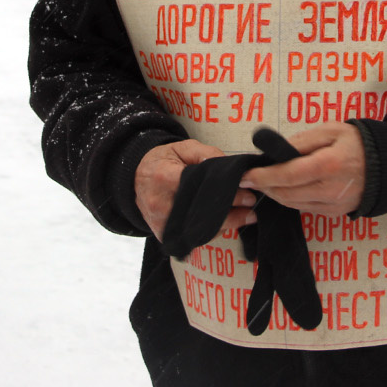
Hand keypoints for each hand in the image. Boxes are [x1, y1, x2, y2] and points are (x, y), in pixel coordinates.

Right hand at [135, 139, 257, 240]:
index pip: (200, 189)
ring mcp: (162, 223)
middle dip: (231, 214)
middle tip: (251, 209)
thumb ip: (207, 154)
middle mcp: (161, 204)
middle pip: (202, 215)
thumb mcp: (183, 148)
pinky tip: (228, 224)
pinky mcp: (164, 236)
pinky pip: (193, 238)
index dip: (226, 194)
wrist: (135, 179)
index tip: (247, 194)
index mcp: (165, 177)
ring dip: (225, 225)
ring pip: (200, 231)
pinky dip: (211, 231)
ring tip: (245, 217)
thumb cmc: (163, 161)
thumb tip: (229, 167)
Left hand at [239, 123, 365, 217]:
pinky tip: (285, 188)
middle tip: (250, 178)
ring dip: (275, 194)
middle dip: (264, 187)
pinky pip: (304, 209)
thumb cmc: (356, 143)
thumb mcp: (329, 130)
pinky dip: (290, 199)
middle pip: (285, 194)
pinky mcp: (334, 213)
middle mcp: (329, 190)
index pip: (286, 175)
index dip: (263, 177)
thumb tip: (274, 153)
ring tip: (264, 182)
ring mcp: (332, 205)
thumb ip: (300, 142)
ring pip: (292, 204)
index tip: (245, 175)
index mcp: (327, 165)